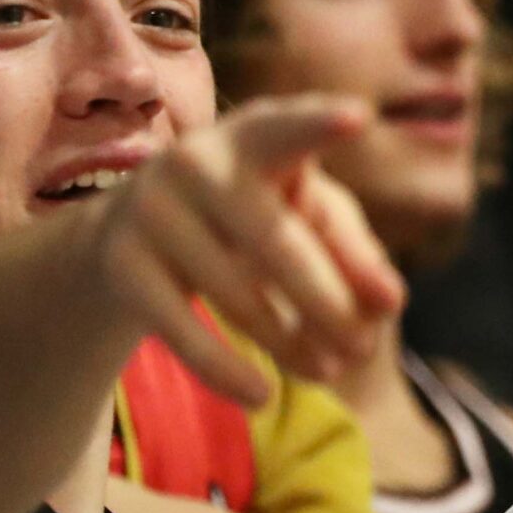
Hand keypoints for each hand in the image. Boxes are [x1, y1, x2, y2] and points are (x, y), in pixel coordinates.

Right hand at [93, 97, 404, 406]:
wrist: (131, 236)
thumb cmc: (249, 219)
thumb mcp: (306, 223)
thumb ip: (355, 255)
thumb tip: (390, 302)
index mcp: (255, 135)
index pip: (289, 128)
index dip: (320, 122)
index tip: (360, 116)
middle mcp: (197, 161)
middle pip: (277, 242)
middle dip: (328, 303)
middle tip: (362, 348)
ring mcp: (151, 208)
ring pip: (238, 294)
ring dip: (291, 343)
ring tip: (330, 370)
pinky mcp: (122, 263)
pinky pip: (183, 330)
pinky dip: (226, 370)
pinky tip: (261, 396)